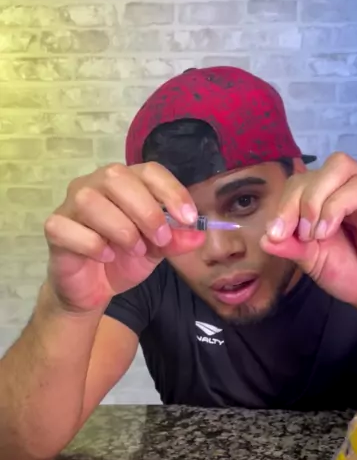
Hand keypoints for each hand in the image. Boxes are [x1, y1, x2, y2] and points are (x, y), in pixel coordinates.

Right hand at [44, 162, 204, 312]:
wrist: (92, 290)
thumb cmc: (122, 260)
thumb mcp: (156, 251)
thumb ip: (174, 241)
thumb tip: (198, 235)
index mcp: (124, 183)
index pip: (148, 170)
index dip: (171, 191)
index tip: (188, 219)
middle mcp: (95, 185)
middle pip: (116, 177)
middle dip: (146, 210)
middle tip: (160, 238)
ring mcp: (71, 205)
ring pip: (90, 201)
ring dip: (121, 228)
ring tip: (134, 250)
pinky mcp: (55, 228)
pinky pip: (69, 229)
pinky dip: (93, 244)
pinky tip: (106, 257)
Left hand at [261, 152, 356, 322]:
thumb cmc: (349, 272)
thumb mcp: (310, 258)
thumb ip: (289, 245)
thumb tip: (263, 238)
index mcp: (333, 195)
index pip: (301, 180)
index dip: (284, 203)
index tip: (275, 235)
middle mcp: (352, 186)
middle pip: (318, 168)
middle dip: (296, 200)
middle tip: (293, 234)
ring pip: (339, 166)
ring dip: (315, 200)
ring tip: (313, 234)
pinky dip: (334, 208)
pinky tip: (327, 233)